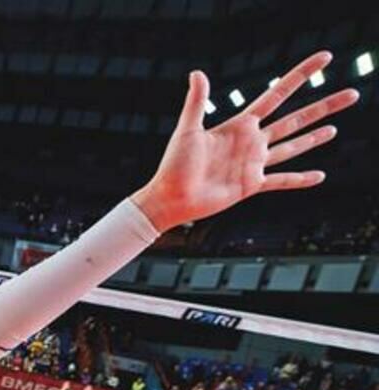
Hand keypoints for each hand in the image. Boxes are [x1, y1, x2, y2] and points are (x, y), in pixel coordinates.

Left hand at [132, 51, 358, 231]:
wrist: (170, 198)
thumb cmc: (174, 164)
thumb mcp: (187, 130)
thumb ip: (196, 102)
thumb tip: (197, 72)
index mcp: (239, 125)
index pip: (277, 95)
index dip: (300, 76)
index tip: (323, 60)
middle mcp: (251, 142)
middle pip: (295, 120)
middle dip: (322, 107)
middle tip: (351, 94)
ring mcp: (253, 164)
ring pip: (292, 147)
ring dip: (313, 138)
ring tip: (334, 128)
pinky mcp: (251, 185)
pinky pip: (281, 181)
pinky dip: (300, 179)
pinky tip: (319, 176)